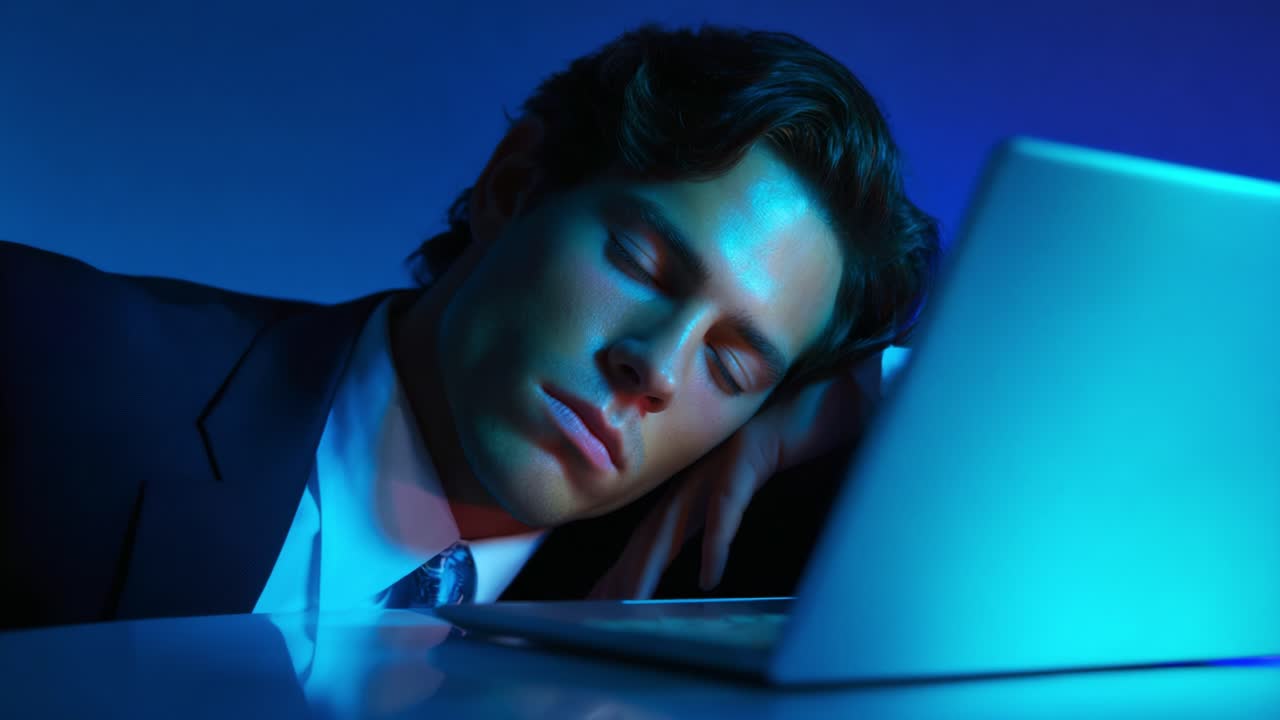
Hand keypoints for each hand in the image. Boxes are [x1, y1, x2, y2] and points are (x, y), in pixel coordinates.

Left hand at [588, 351, 883, 598]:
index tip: (605, 598)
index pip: (657, 530)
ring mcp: (723, 460)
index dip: (631, 565)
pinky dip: (716, 540)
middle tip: (592, 605)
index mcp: (703, 480)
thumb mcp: (760, 484)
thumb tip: (710, 559)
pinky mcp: (751, 453)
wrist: (844, 392)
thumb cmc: (806, 439)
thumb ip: (731, 512)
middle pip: (654, 530)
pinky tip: (709, 574)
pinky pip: (728, 504)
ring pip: (678, 519)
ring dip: (653, 561)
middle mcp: (703, 471)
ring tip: (631, 597)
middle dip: (625, 570)